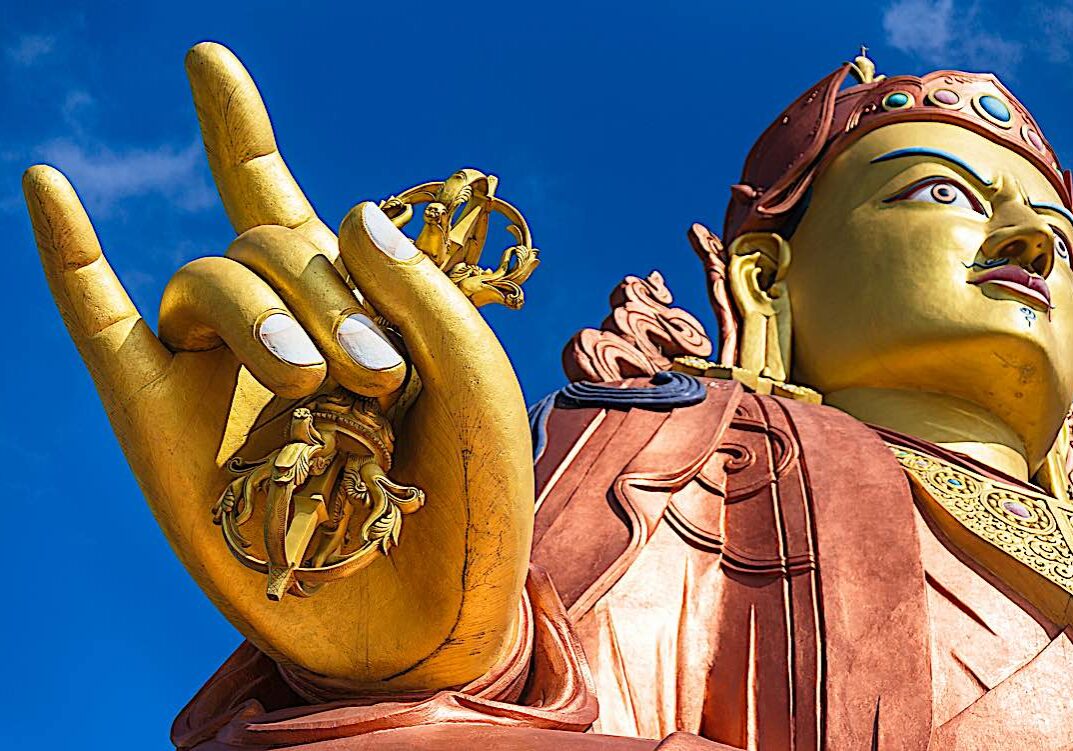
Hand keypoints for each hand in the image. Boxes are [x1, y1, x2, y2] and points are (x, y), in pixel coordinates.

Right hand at [23, 42, 532, 693]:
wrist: (423, 625)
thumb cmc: (467, 509)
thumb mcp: (479, 389)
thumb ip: (422, 293)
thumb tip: (339, 207)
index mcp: (354, 315)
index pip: (293, 211)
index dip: (242, 133)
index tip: (207, 62)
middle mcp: (280, 334)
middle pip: (265, 241)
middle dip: (320, 289)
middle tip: (372, 376)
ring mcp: (216, 379)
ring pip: (206, 280)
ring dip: (260, 309)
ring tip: (311, 382)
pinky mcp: (163, 430)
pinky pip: (102, 330)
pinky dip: (74, 262)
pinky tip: (46, 185)